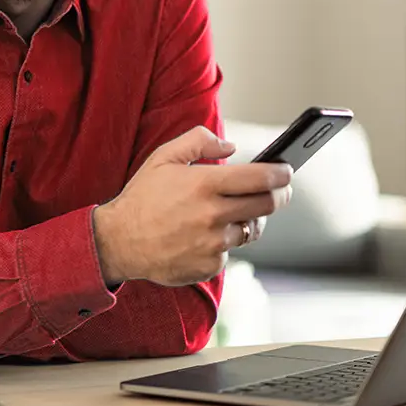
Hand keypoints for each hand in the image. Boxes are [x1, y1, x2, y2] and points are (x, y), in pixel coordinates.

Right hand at [93, 126, 291, 287]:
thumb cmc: (143, 197)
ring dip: (249, 219)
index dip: (281, 173)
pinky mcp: (210, 265)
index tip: (287, 171)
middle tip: (279, 190)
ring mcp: (213, 244)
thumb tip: (231, 147)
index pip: (261, 178)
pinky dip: (225, 243)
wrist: (119, 241)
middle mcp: (213, 215)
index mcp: (204, 184)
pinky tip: (205, 235)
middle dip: (279, 195)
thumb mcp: (164, 157)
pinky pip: (231, 252)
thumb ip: (199, 140)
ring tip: (234, 212)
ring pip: (251, 230)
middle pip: (267, 205)